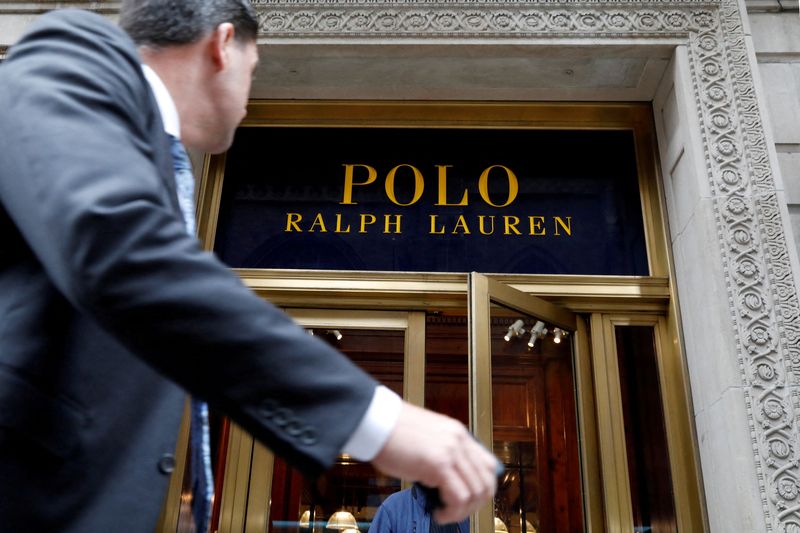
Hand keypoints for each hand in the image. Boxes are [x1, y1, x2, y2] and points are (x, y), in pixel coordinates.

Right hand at [371, 402, 497, 523]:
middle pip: (486, 481)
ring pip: (476, 492)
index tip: (468, 500)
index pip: (489, 465)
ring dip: (463, 511)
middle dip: (474, 504)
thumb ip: (441, 453)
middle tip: (457, 512)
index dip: (482, 487)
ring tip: (445, 514)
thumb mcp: (425, 437)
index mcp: (457, 433)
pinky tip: (439, 513)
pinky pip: (459, 498)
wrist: (375, 421)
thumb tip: (445, 481)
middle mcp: (459, 440)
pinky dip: (452, 512)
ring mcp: (451, 451)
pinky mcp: (439, 464)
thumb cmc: (390, 431)